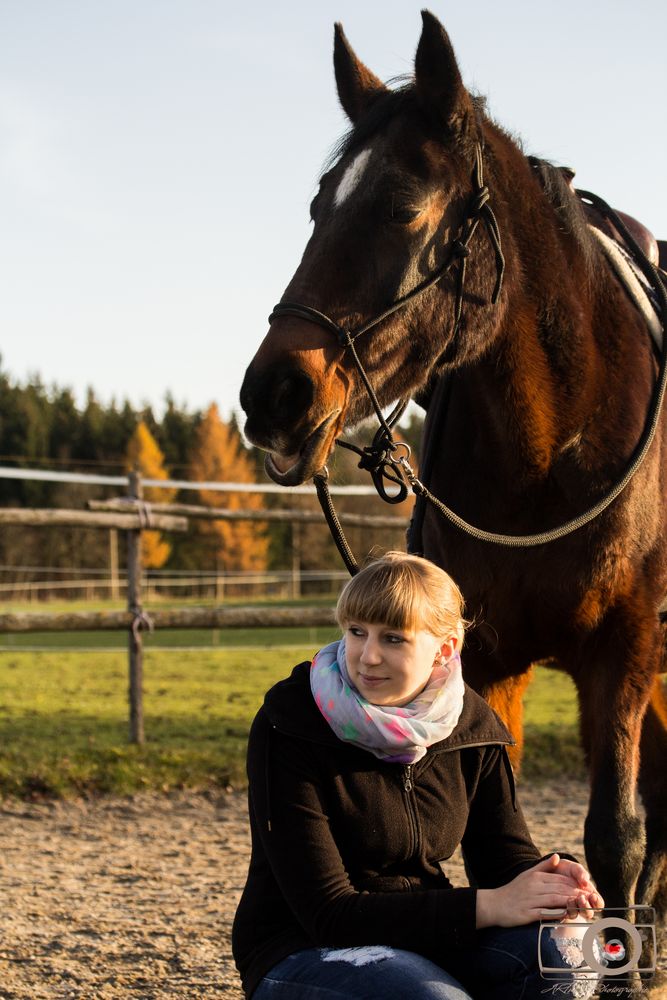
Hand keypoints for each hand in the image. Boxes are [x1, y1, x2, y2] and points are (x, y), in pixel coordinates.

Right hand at [476, 854, 603, 928]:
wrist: (494, 904)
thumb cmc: (513, 890)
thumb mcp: (527, 874)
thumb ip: (544, 866)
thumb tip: (558, 857)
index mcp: (536, 877)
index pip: (561, 879)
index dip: (576, 885)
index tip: (588, 890)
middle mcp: (534, 886)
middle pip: (561, 889)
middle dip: (577, 894)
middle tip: (591, 899)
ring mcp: (531, 899)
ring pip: (555, 899)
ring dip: (571, 902)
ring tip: (584, 906)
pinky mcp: (528, 912)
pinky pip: (545, 912)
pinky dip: (558, 913)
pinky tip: (567, 915)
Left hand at [545, 856, 603, 919]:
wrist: (548, 870)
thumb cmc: (565, 869)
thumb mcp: (573, 868)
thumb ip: (580, 872)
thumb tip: (585, 881)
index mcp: (588, 895)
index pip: (598, 904)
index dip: (596, 902)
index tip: (592, 896)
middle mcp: (580, 904)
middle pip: (588, 913)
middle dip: (586, 907)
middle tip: (581, 898)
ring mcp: (568, 908)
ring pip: (574, 915)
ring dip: (574, 909)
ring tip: (570, 900)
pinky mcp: (556, 910)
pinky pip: (559, 914)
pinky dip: (561, 910)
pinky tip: (559, 904)